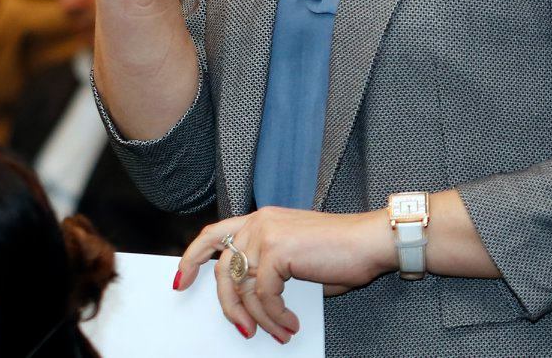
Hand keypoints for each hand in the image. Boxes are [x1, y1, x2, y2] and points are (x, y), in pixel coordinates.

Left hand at [172, 208, 391, 342]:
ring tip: (279, 333)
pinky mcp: (277, 250)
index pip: (214, 234)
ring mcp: (266, 233)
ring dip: (260, 319)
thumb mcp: (295, 258)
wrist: (370, 242)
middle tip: (244, 330)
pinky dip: (275, 317)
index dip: (192, 257)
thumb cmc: (340, 252)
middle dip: (229, 306)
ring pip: (244, 288)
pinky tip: (290, 325)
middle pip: (223, 270)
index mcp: (260, 219)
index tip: (181, 280)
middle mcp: (258, 222)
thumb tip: (249, 302)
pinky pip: (264, 296)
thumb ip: (268, 269)